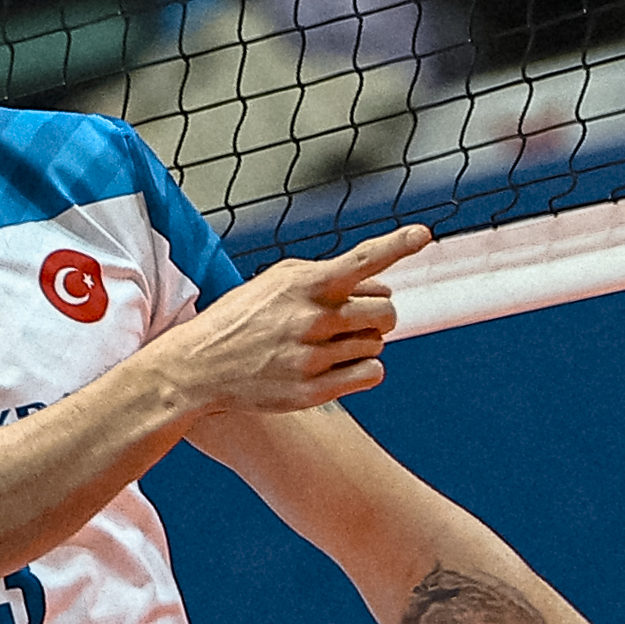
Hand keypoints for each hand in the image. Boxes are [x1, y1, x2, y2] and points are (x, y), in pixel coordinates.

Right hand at [153, 224, 432, 415]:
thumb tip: (381, 285)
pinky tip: (337, 365)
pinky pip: (371, 373)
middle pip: (386, 312)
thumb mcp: (277, 283)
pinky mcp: (313, 389)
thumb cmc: (243, 318)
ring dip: (363, 342)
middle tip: (353, 319)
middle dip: (377, 314)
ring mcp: (313, 356)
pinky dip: (364, 368)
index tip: (423, 234)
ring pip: (378, 344)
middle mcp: (312, 318)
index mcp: (304, 284)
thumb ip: (327, 277)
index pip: (361, 260)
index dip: (397, 245)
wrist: (201, 365)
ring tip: (329, 344)